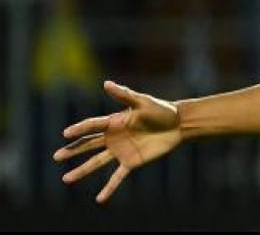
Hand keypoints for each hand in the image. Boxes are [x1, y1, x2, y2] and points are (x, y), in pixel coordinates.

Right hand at [52, 80, 182, 203]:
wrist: (178, 124)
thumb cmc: (161, 109)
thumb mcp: (142, 101)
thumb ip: (124, 95)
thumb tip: (105, 83)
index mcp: (114, 122)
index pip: (92, 126)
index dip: (79, 129)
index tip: (66, 134)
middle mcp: (114, 137)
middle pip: (89, 145)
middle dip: (72, 151)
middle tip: (56, 157)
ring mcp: (121, 151)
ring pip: (96, 162)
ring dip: (82, 171)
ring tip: (66, 179)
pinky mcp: (132, 162)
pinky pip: (117, 177)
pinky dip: (109, 188)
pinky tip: (99, 199)